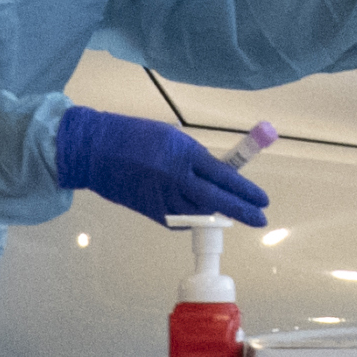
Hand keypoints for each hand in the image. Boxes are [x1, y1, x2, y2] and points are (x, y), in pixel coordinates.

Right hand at [52, 105, 267, 226]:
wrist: (94, 151)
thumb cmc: (134, 136)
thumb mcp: (172, 139)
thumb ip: (195, 158)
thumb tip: (217, 176)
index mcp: (183, 155)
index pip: (224, 176)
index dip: (245, 190)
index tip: (262, 200)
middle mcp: (176, 179)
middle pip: (216, 200)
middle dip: (241, 210)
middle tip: (261, 218)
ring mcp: (162, 198)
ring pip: (199, 213)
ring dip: (214, 213)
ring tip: (226, 211)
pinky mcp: (151, 211)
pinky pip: (179, 220)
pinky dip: (191, 217)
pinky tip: (196, 213)